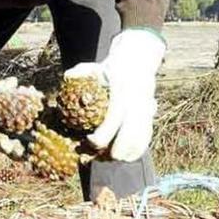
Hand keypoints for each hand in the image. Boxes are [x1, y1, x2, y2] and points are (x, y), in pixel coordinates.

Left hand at [64, 29, 165, 161]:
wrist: (137, 61)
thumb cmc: (109, 68)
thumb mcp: (94, 66)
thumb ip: (81, 71)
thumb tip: (68, 77)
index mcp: (123, 91)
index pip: (115, 117)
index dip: (103, 134)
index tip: (90, 141)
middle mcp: (138, 102)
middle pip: (131, 134)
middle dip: (116, 150)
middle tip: (101, 156)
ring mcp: (147, 110)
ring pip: (141, 139)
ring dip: (126, 153)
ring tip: (110, 157)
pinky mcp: (151, 117)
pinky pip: (146, 138)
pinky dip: (136, 150)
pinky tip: (124, 156)